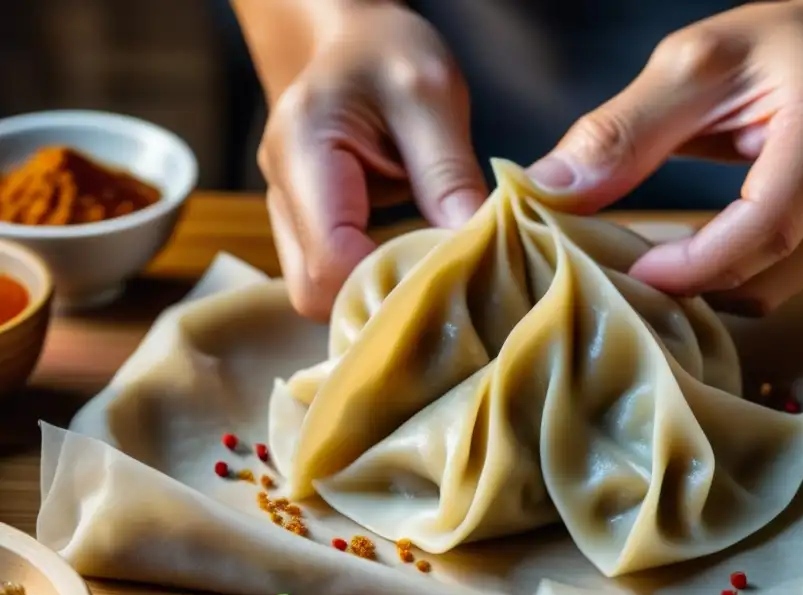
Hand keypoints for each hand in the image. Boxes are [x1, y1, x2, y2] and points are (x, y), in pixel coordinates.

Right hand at [253, 2, 486, 319]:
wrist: (352, 42)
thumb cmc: (387, 55)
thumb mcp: (431, 94)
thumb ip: (448, 172)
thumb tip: (475, 246)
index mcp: (303, 152)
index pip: (331, 260)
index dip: (388, 282)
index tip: (446, 273)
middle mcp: (281, 192)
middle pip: (315, 293)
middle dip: (380, 300)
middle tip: (443, 284)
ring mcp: (288, 216)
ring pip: (320, 295)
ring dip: (376, 295)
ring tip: (431, 275)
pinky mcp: (307, 229)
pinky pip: (333, 280)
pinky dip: (372, 283)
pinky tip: (413, 268)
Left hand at [527, 1, 802, 315]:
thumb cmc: (788, 46)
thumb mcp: (696, 62)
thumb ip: (623, 130)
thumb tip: (551, 189)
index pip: (762, 232)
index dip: (690, 267)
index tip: (629, 271)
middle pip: (762, 279)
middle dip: (686, 283)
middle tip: (626, 263)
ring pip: (770, 295)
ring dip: (708, 285)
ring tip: (663, 251)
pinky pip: (785, 287)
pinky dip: (735, 277)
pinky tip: (709, 248)